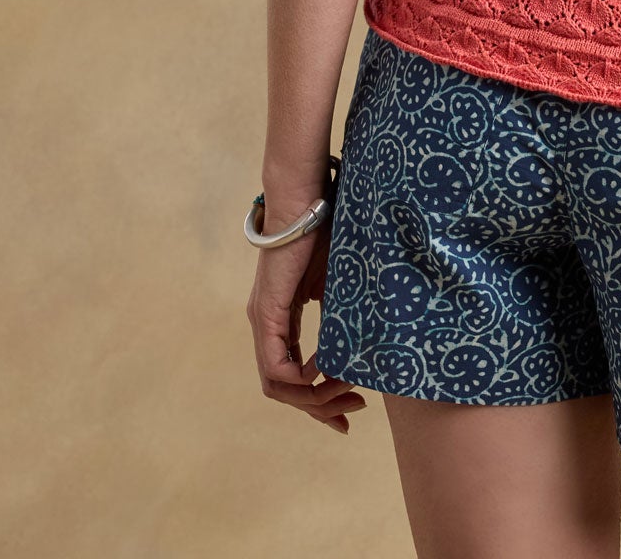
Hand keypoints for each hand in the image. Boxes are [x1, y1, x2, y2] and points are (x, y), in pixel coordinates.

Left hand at [246, 206, 366, 433]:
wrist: (307, 204)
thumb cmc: (326, 234)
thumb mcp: (339, 287)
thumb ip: (340, 320)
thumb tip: (357, 350)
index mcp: (281, 320)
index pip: (292, 376)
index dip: (319, 400)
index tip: (350, 408)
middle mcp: (266, 327)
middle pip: (282, 390)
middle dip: (318, 410)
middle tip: (351, 416)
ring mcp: (262, 322)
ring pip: (276, 386)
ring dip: (312, 400)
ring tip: (347, 396)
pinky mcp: (265, 313)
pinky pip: (275, 366)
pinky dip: (299, 380)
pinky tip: (324, 375)